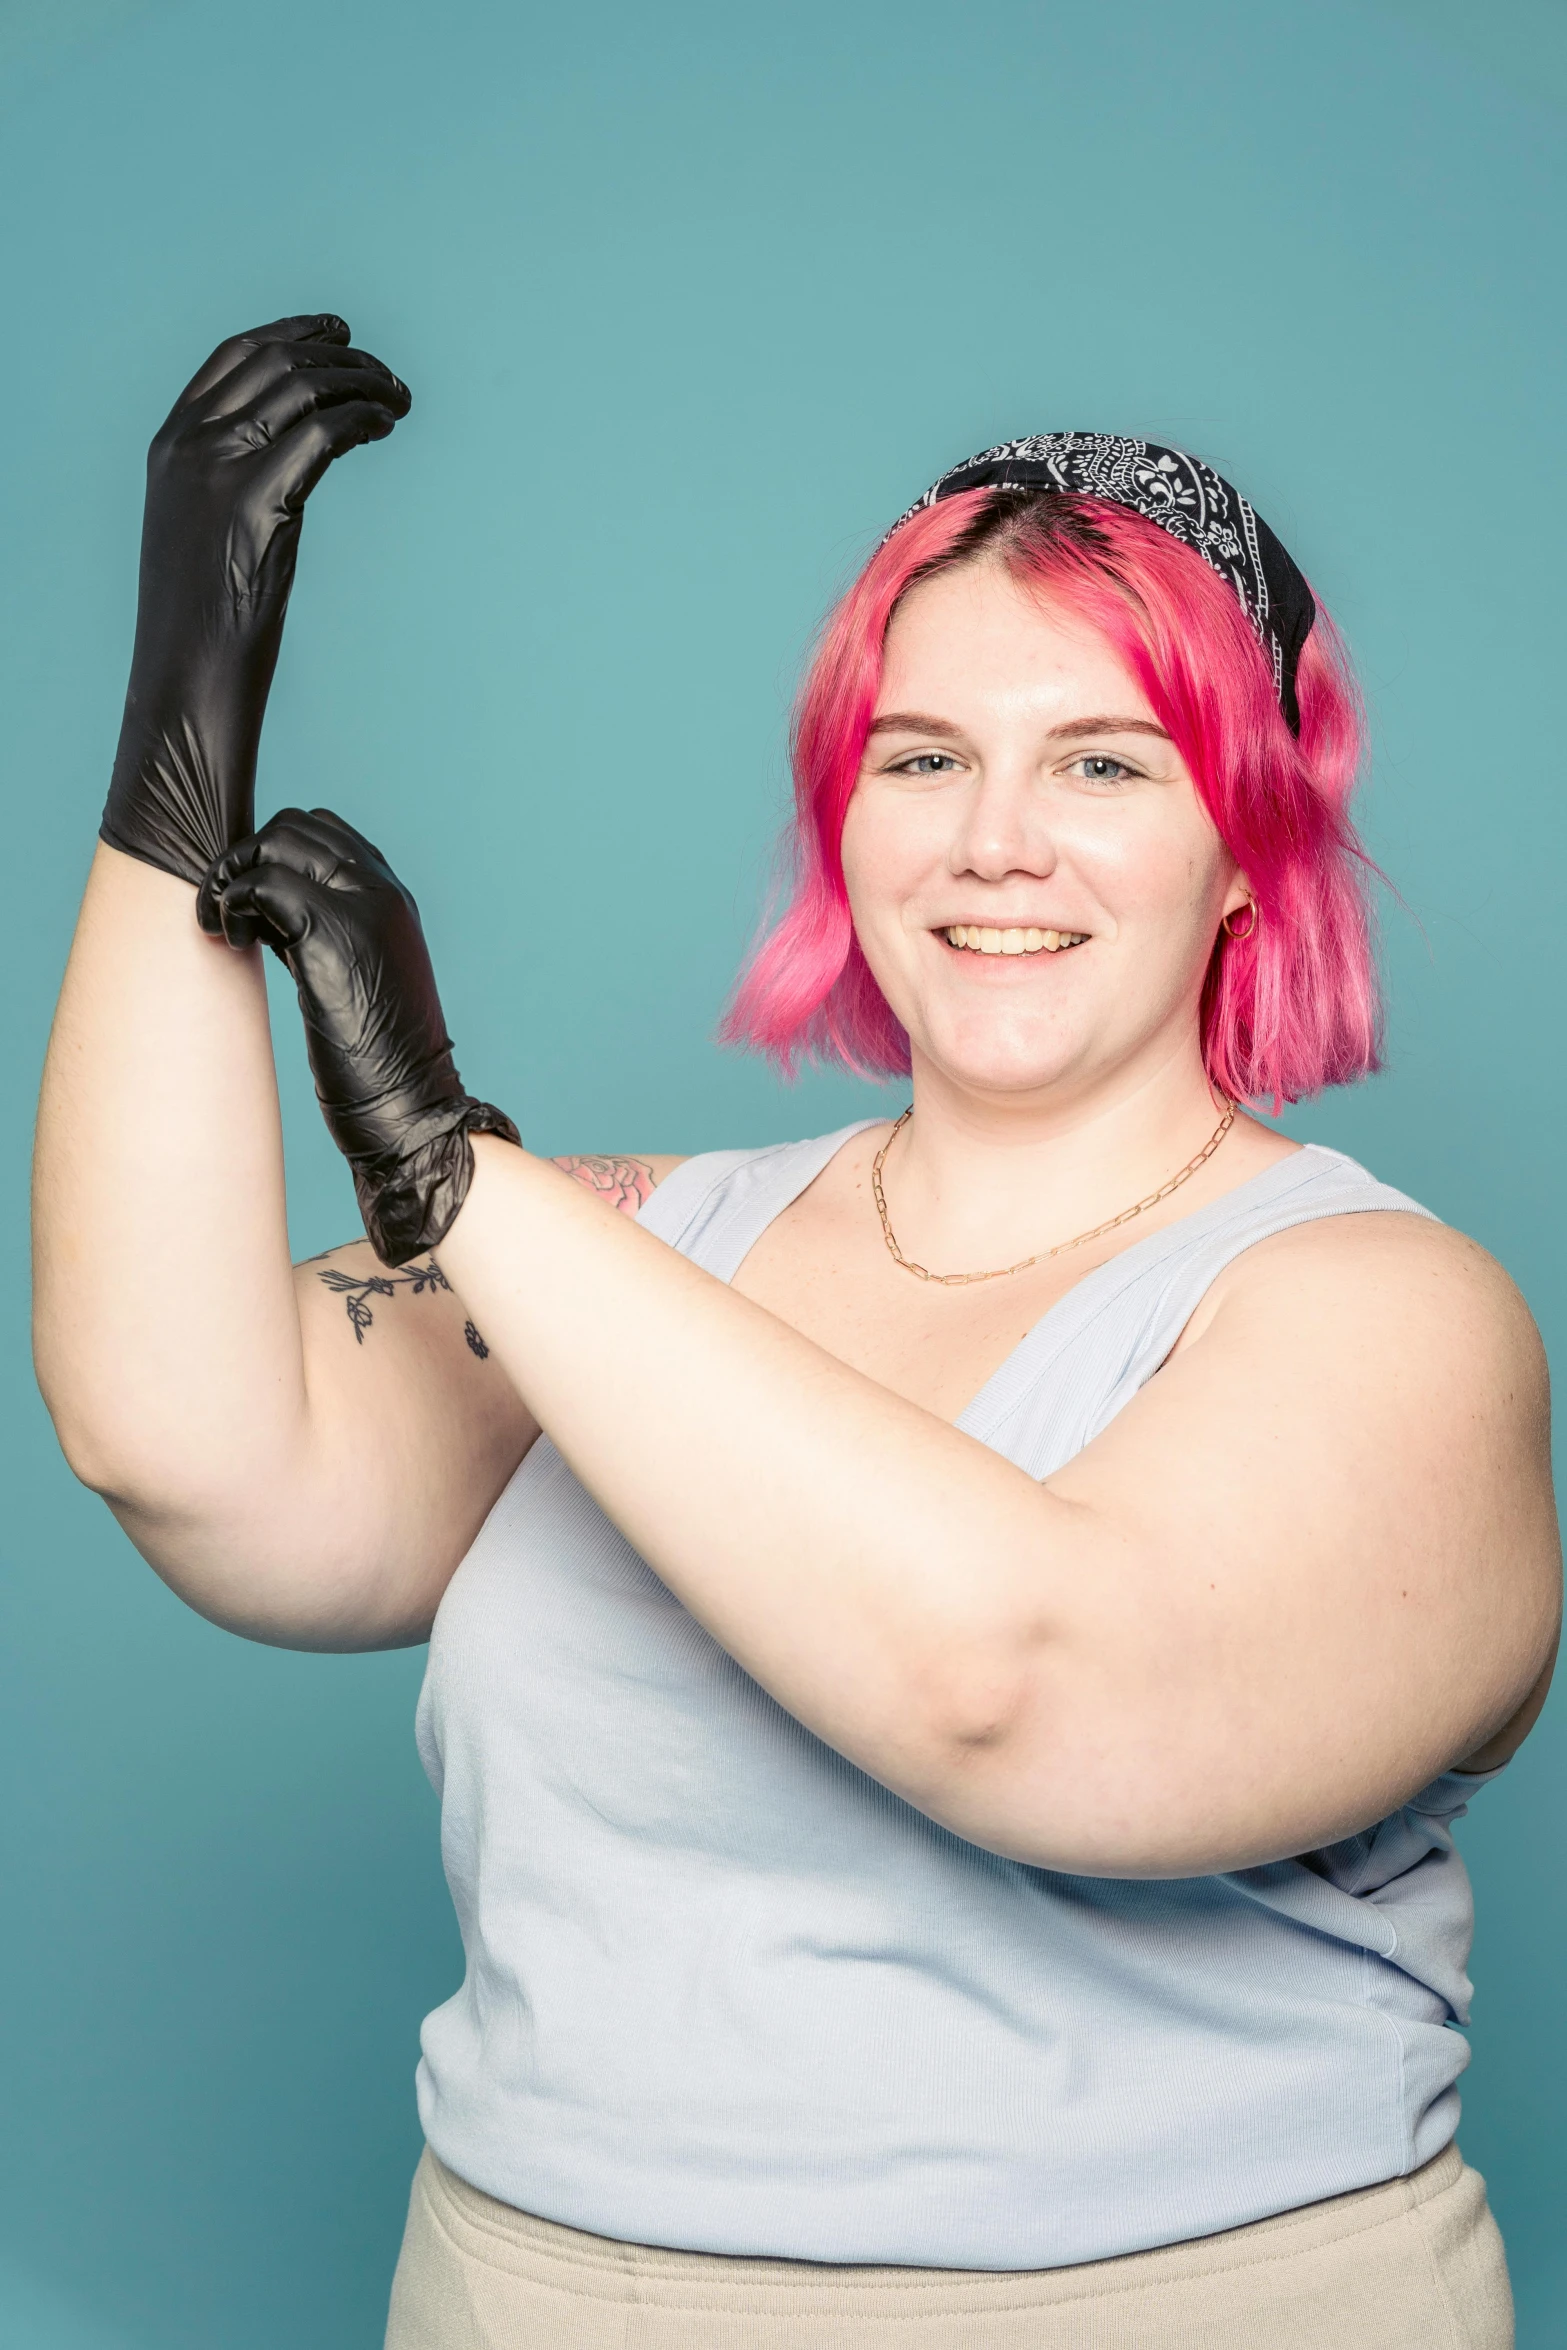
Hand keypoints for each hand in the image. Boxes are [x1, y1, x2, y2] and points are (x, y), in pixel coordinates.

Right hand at [102, 316, 410, 884]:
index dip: (291, 332)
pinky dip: (362, 419)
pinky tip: (385, 427)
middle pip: (276, 363)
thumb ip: (235, 480)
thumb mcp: (206, 529)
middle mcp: (190, 443)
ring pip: (303, 389)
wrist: (186, 672)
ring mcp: (219, 468)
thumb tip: (290, 459)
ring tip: (398, 400)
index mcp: (170, 442)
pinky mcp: (256, 501)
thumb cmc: (203, 618)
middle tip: (387, 375)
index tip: (339, 333)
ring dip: (361, 384)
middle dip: (340, 357)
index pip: (234, 356)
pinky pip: (323, 433)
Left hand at [196, 808, 517, 1263]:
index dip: (274, 854)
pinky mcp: (332, 936)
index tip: (252, 904)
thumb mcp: (357, 976)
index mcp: (393, 897)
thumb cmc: (379, 1060)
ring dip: (231, 874)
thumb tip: (264, 911)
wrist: (412, 1104)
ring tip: (221, 923)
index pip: (323, 829)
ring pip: (275, 842)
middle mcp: (382, 890)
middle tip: (227, 911)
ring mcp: (361, 906)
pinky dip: (231, 903)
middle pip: (294, 824)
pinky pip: (262, 885)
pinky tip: (227, 938)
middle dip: (246, 857)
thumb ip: (324, 932)